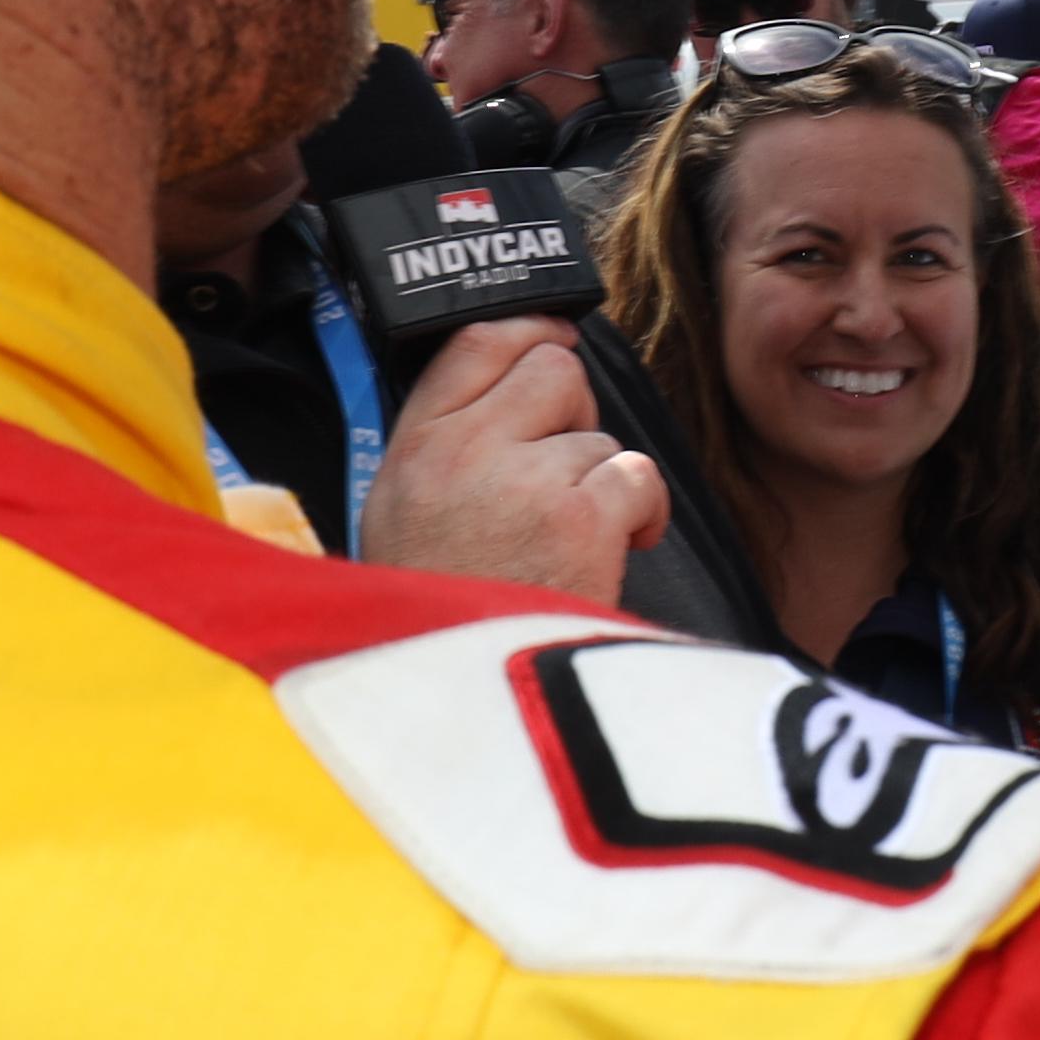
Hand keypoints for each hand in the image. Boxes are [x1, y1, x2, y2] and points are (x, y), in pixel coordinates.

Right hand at [354, 314, 664, 607]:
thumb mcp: (399, 516)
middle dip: (573, 413)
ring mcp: (524, 482)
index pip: (478, 341)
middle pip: (554, 369)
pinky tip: (613, 552)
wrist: (454, 708)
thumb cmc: (435, 617)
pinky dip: (639, 514)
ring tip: (566, 543)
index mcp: (413, 448)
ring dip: (599, 484)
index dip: (531, 332)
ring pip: (600, 435)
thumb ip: (446, 444)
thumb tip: (516, 380)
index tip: (554, 344)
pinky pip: (636, 476)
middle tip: (561, 474)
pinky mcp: (581, 521)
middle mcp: (464, 451)